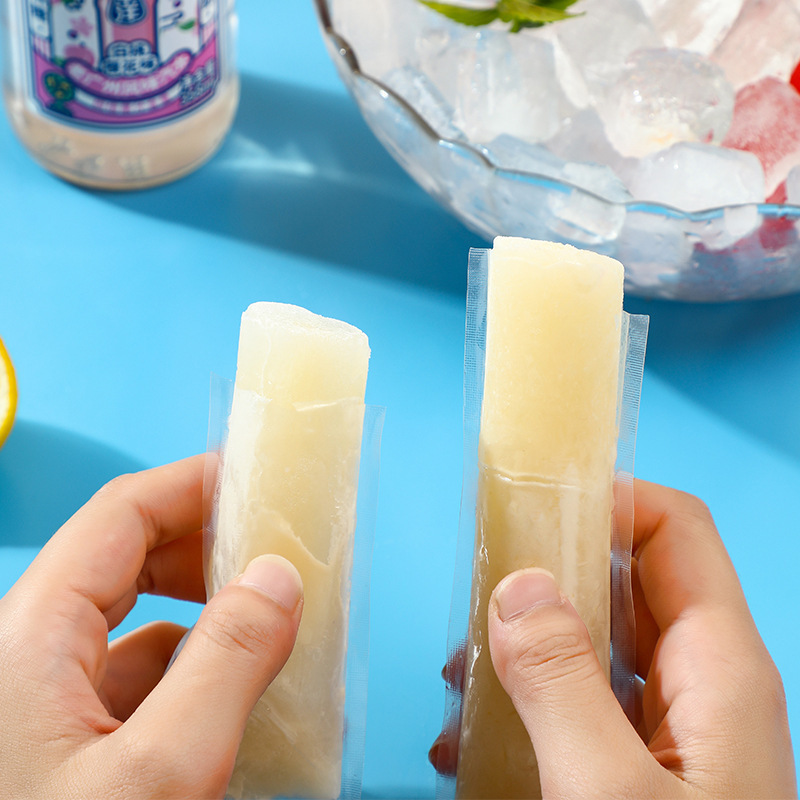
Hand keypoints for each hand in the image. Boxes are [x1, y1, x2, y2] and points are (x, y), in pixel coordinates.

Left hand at [0, 456, 303, 799]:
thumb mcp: (156, 776)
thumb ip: (225, 664)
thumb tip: (279, 577)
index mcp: (28, 637)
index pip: (121, 516)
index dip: (192, 484)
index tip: (258, 477)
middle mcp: (28, 657)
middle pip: (126, 563)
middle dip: (208, 549)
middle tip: (279, 555)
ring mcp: (45, 706)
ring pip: (137, 628)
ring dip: (208, 616)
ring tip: (273, 625)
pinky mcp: (67, 749)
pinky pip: (138, 684)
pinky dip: (195, 673)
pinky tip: (239, 696)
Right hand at [432, 480, 796, 798]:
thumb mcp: (608, 794)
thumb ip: (564, 682)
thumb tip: (522, 582)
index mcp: (718, 667)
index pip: (675, 530)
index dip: (611, 497)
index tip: (531, 504)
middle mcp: (700, 687)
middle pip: (628, 581)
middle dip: (549, 574)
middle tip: (477, 593)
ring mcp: (668, 733)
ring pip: (595, 644)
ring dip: (524, 647)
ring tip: (460, 684)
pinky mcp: (636, 770)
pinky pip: (578, 705)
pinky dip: (524, 705)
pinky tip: (470, 749)